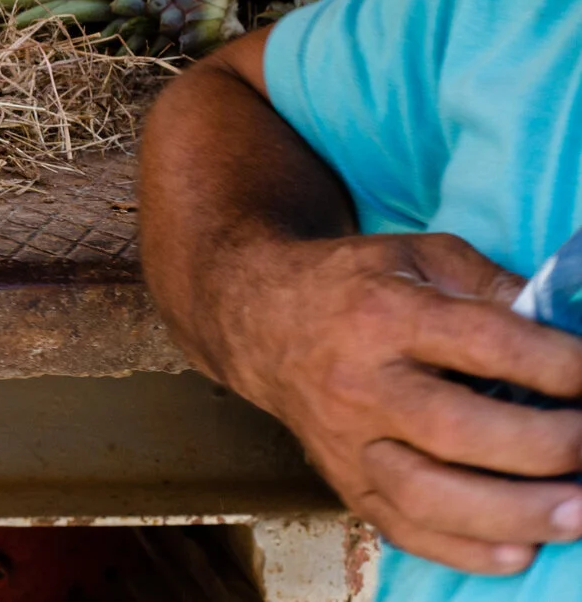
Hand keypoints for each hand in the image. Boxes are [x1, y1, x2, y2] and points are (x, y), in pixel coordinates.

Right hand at [214, 230, 581, 574]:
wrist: (258, 319)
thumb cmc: (353, 285)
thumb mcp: (420, 257)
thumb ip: (493, 288)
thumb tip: (567, 332)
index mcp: (383, 313)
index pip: (483, 343)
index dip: (557, 364)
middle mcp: (359, 382)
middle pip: (456, 430)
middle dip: (547, 446)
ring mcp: (347, 440)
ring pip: (427, 495)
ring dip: (515, 512)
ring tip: (579, 512)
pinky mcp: (342, 480)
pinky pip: (403, 529)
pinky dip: (466, 551)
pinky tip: (521, 547)